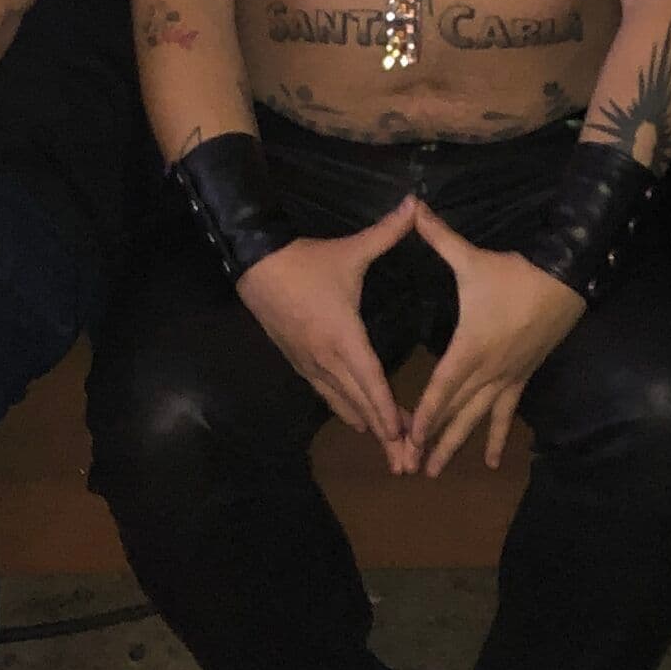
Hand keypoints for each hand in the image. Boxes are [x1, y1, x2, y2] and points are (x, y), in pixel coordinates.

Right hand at [236, 203, 415, 471]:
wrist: (254, 266)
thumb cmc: (306, 261)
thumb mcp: (350, 250)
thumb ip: (386, 233)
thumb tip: (416, 205)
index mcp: (343, 337)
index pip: (371, 382)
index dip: (389, 412)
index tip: (407, 437)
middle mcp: (326, 359)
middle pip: (359, 405)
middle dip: (385, 434)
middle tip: (407, 464)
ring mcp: (310, 364)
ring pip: (342, 403)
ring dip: (367, 425)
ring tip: (390, 451)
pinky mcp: (299, 362)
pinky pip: (326, 394)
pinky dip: (346, 409)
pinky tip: (358, 421)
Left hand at [404, 205, 585, 475]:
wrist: (566, 281)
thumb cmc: (515, 273)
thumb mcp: (472, 258)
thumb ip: (438, 237)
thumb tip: (412, 208)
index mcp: (471, 346)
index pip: (442, 386)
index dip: (424, 412)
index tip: (407, 437)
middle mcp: (488, 370)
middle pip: (456, 412)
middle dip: (433, 440)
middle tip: (411, 467)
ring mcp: (507, 377)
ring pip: (478, 419)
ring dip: (457, 445)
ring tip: (436, 470)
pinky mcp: (522, 378)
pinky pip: (506, 414)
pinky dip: (498, 437)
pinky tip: (494, 461)